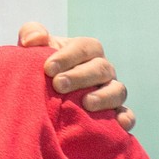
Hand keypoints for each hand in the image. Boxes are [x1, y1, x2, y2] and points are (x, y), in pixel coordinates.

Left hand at [18, 22, 134, 130]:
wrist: (43, 96)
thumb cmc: (41, 68)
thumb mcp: (33, 49)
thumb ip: (31, 34)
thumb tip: (34, 40)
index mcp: (86, 50)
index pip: (85, 47)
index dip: (68, 56)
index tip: (48, 68)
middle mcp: (102, 69)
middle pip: (101, 68)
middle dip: (80, 76)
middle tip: (59, 85)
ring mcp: (111, 91)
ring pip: (118, 90)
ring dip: (104, 96)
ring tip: (86, 103)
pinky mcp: (115, 114)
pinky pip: (127, 116)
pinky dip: (126, 119)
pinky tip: (119, 124)